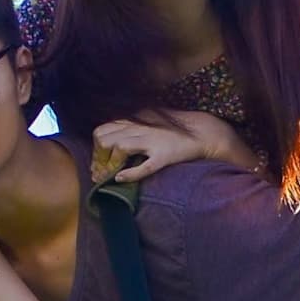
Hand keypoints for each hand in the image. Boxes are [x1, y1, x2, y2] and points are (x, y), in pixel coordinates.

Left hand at [94, 109, 250, 183]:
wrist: (203, 132)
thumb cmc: (174, 130)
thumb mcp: (147, 122)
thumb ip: (130, 129)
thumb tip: (109, 143)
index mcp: (134, 120)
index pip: (102, 131)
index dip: (96, 149)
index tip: (98, 163)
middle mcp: (140, 128)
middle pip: (104, 139)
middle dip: (98, 158)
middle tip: (100, 173)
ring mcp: (153, 141)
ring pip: (119, 148)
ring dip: (109, 166)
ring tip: (108, 178)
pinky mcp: (165, 155)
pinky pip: (145, 166)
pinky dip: (130, 174)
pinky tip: (121, 179)